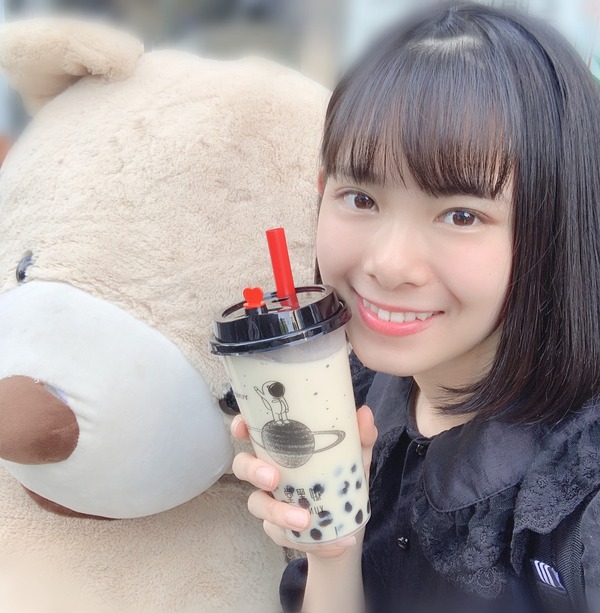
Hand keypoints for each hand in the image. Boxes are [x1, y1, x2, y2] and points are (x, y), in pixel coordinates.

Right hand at [231, 405, 377, 558]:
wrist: (346, 527)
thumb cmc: (340, 480)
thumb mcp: (355, 458)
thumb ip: (360, 437)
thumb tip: (364, 414)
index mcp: (280, 448)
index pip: (251, 432)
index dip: (240, 427)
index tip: (243, 429)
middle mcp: (268, 472)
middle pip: (243, 466)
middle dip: (253, 470)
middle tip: (272, 478)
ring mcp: (269, 501)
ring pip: (257, 504)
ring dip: (277, 514)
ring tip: (304, 521)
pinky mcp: (277, 530)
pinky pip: (280, 535)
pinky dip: (308, 541)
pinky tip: (333, 544)